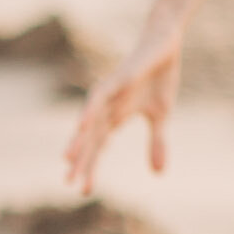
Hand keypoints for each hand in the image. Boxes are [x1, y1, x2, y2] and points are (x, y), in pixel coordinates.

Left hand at [64, 16, 182, 194]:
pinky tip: (81, 125)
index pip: (99, 147)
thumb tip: (157, 174)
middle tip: (69, 183)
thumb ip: (156, 144)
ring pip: (89, 120)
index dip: (91, 167)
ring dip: (79, 139)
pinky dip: (89, 111)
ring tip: (68, 160)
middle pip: (90, 138)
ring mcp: (109, 93)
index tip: (83, 190)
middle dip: (81, 161)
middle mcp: (106, 107)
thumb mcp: (162, 116)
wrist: (165, 43)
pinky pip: (99, 96)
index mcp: (115, 117)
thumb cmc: (159, 76)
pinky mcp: (116, 78)